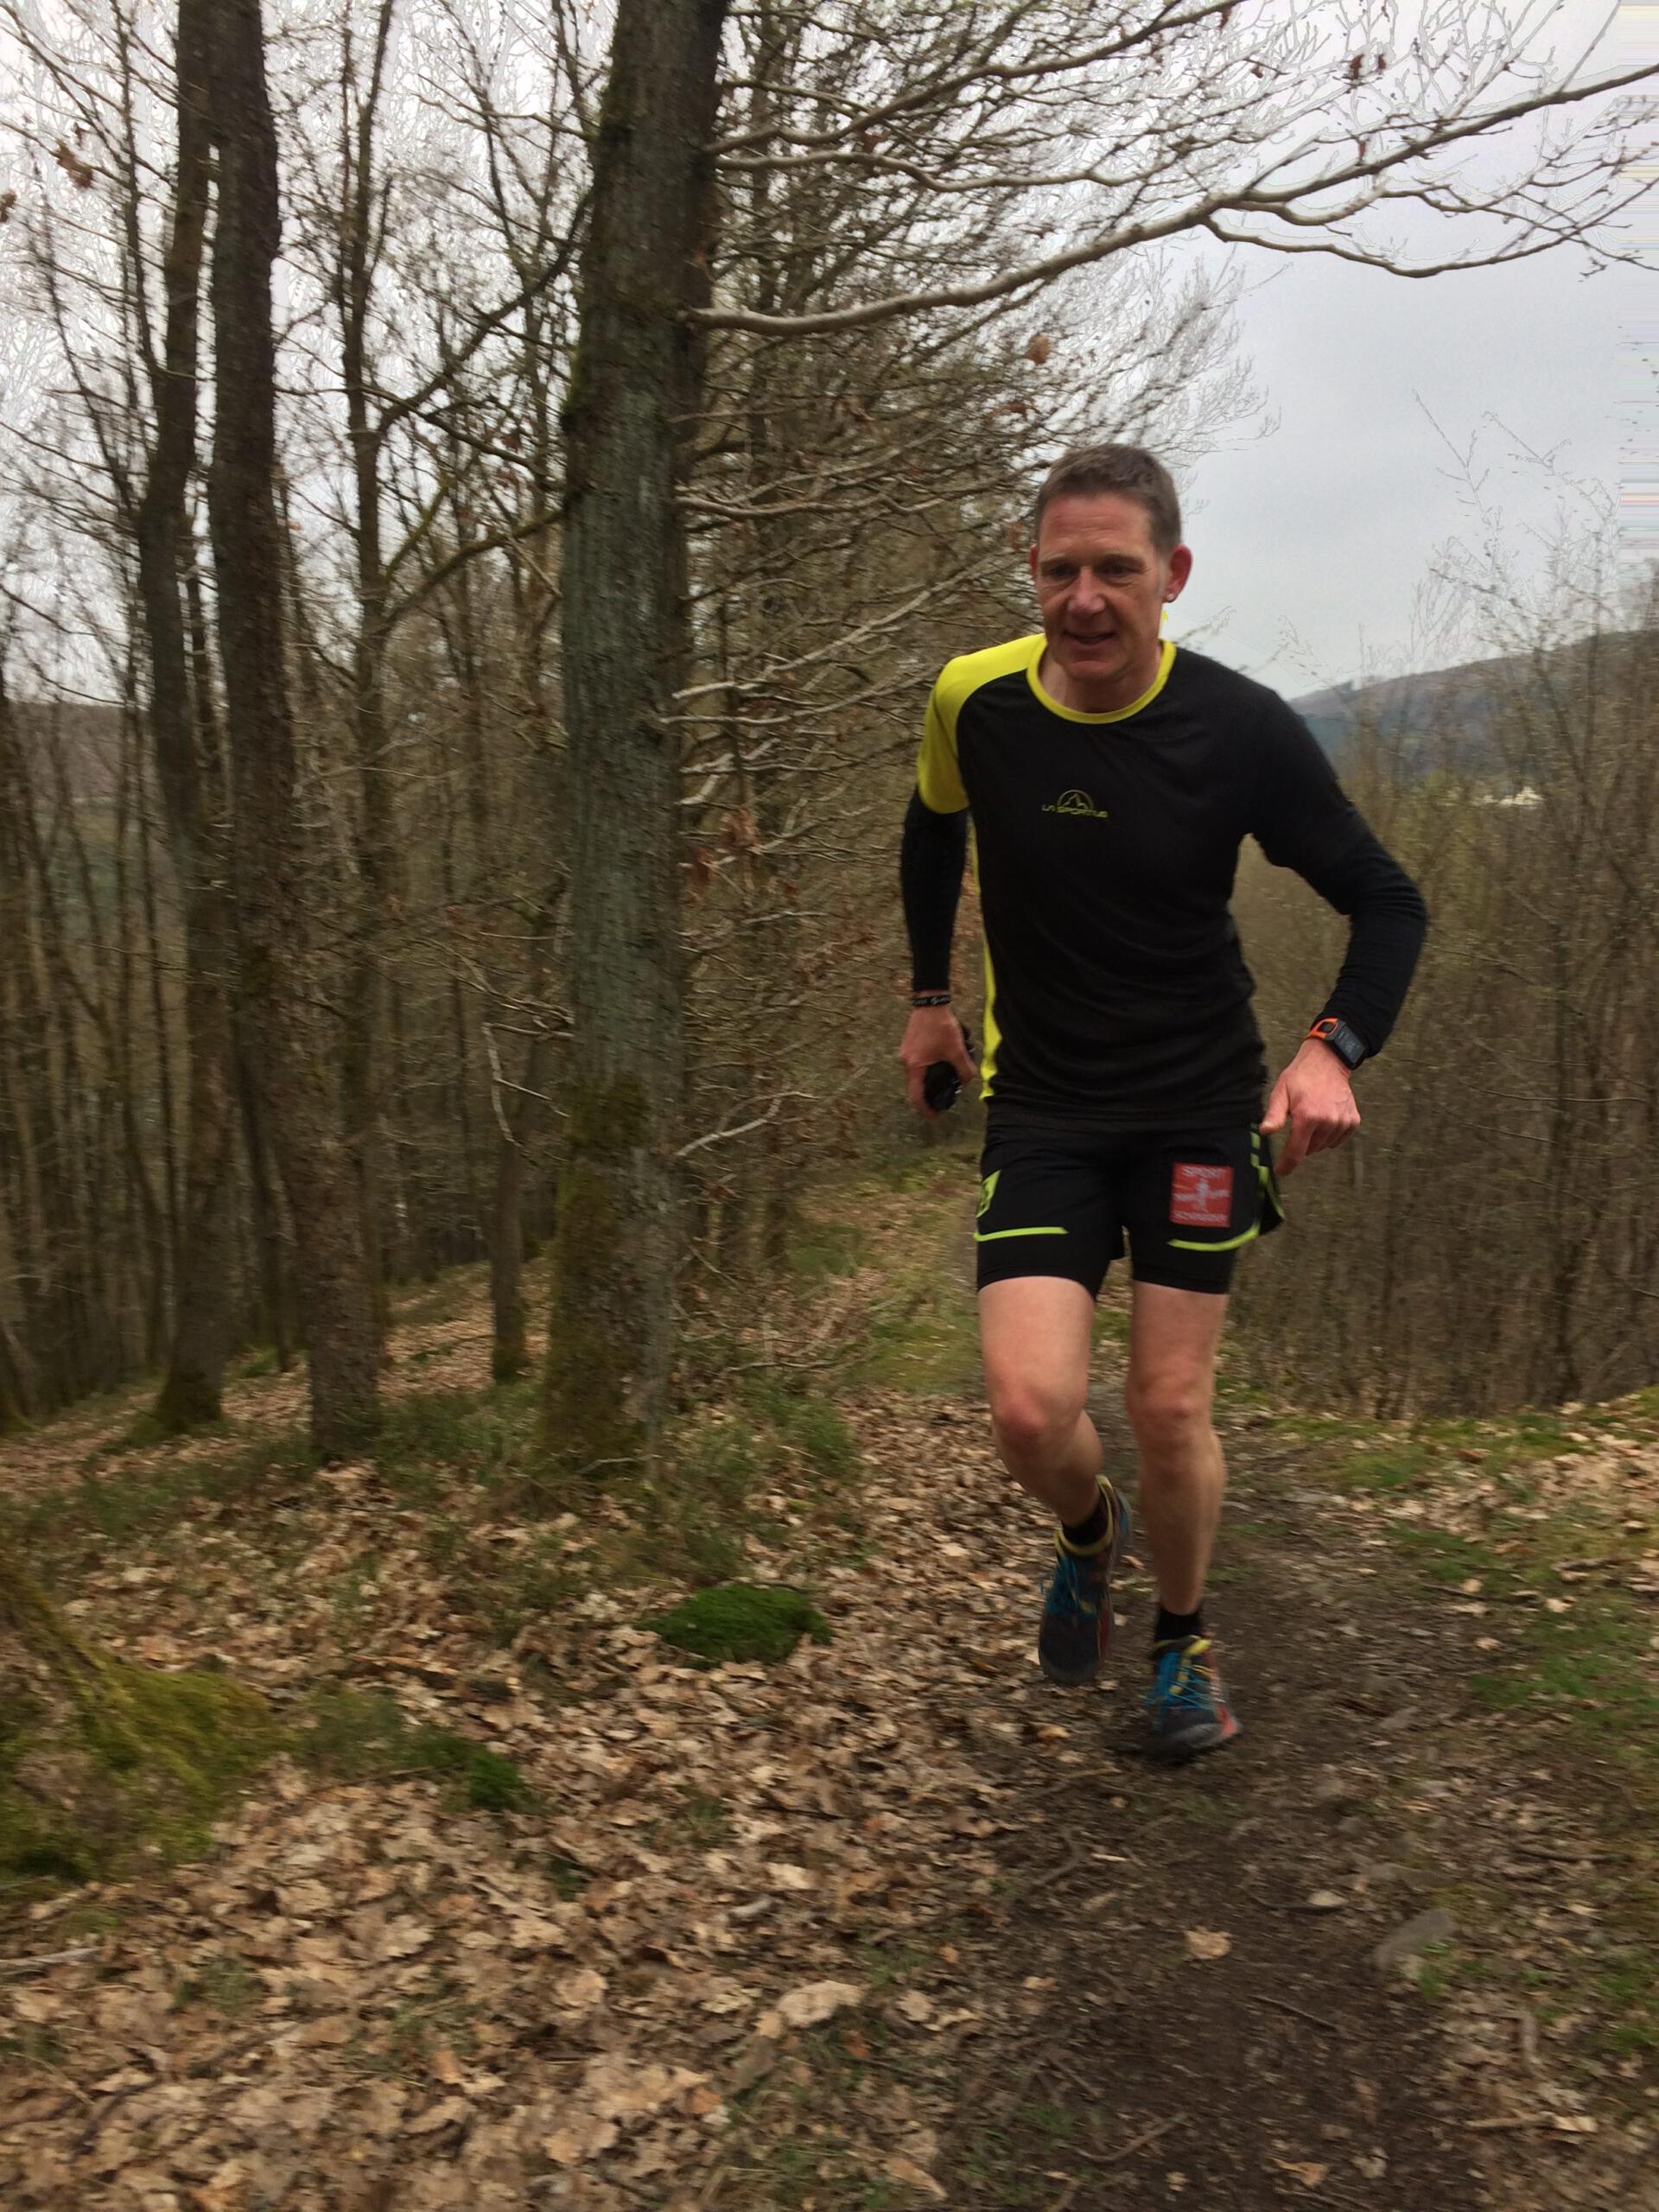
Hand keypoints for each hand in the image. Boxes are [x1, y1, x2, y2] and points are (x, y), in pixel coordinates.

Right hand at [899, 1005, 975, 1117]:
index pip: (915, 1097)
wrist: (929, 1003)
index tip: (934, 1116)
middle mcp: (906, 1063)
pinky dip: (925, 1071)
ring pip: (915, 1076)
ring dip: (927, 1082)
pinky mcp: (908, 1046)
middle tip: (942, 1101)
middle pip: (914, 1087)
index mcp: (915, 1067)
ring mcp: (905, 1054)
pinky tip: (939, 1065)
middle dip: (927, 1097)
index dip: (925, 1110)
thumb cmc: (940, 1026)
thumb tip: (967, 1081)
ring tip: (943, 1082)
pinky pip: (916, 1065)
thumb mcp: (956, 1050)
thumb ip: (964, 1069)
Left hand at [1261, 1037, 1360, 1174]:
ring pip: (1323, 1145)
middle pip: (1309, 1149)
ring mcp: (1342, 1122)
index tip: (1281, 1171)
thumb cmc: (1301, 1077)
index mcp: (1307, 1117)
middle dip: (1300, 1142)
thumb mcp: (1281, 1092)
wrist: (1327, 1062)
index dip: (1287, 1164)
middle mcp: (1327, 1122)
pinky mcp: (1352, 1121)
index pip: (1296, 1152)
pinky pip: (1337, 1140)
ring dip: (1315, 1138)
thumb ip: (1274, 1115)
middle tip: (1298, 1122)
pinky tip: (1325, 1119)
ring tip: (1312, 1117)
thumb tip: (1266, 1132)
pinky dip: (1329, 1135)